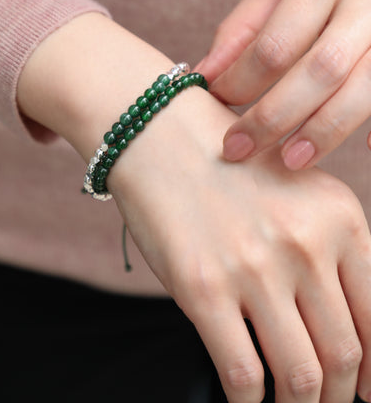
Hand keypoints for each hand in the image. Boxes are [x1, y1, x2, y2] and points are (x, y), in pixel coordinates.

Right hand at [109, 89, 370, 402]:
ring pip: (301, 376)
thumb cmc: (228, 165)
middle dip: (339, 396)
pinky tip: (247, 402)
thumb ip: (327, 251)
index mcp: (338, 217)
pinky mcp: (205, 290)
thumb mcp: (296, 191)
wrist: (160, 134)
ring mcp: (255, 269)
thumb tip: (342, 328)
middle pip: (344, 353)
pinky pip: (243, 376)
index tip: (365, 389)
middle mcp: (305, 244)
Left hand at [197, 0, 370, 168]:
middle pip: (320, 69)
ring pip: (364, 88)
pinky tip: (365, 149)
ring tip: (291, 160)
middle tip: (239, 148)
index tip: (217, 104)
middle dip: (275, 116)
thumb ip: (243, 28)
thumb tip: (205, 76)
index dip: (243, 81)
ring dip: (325, 130)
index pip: (277, 41)